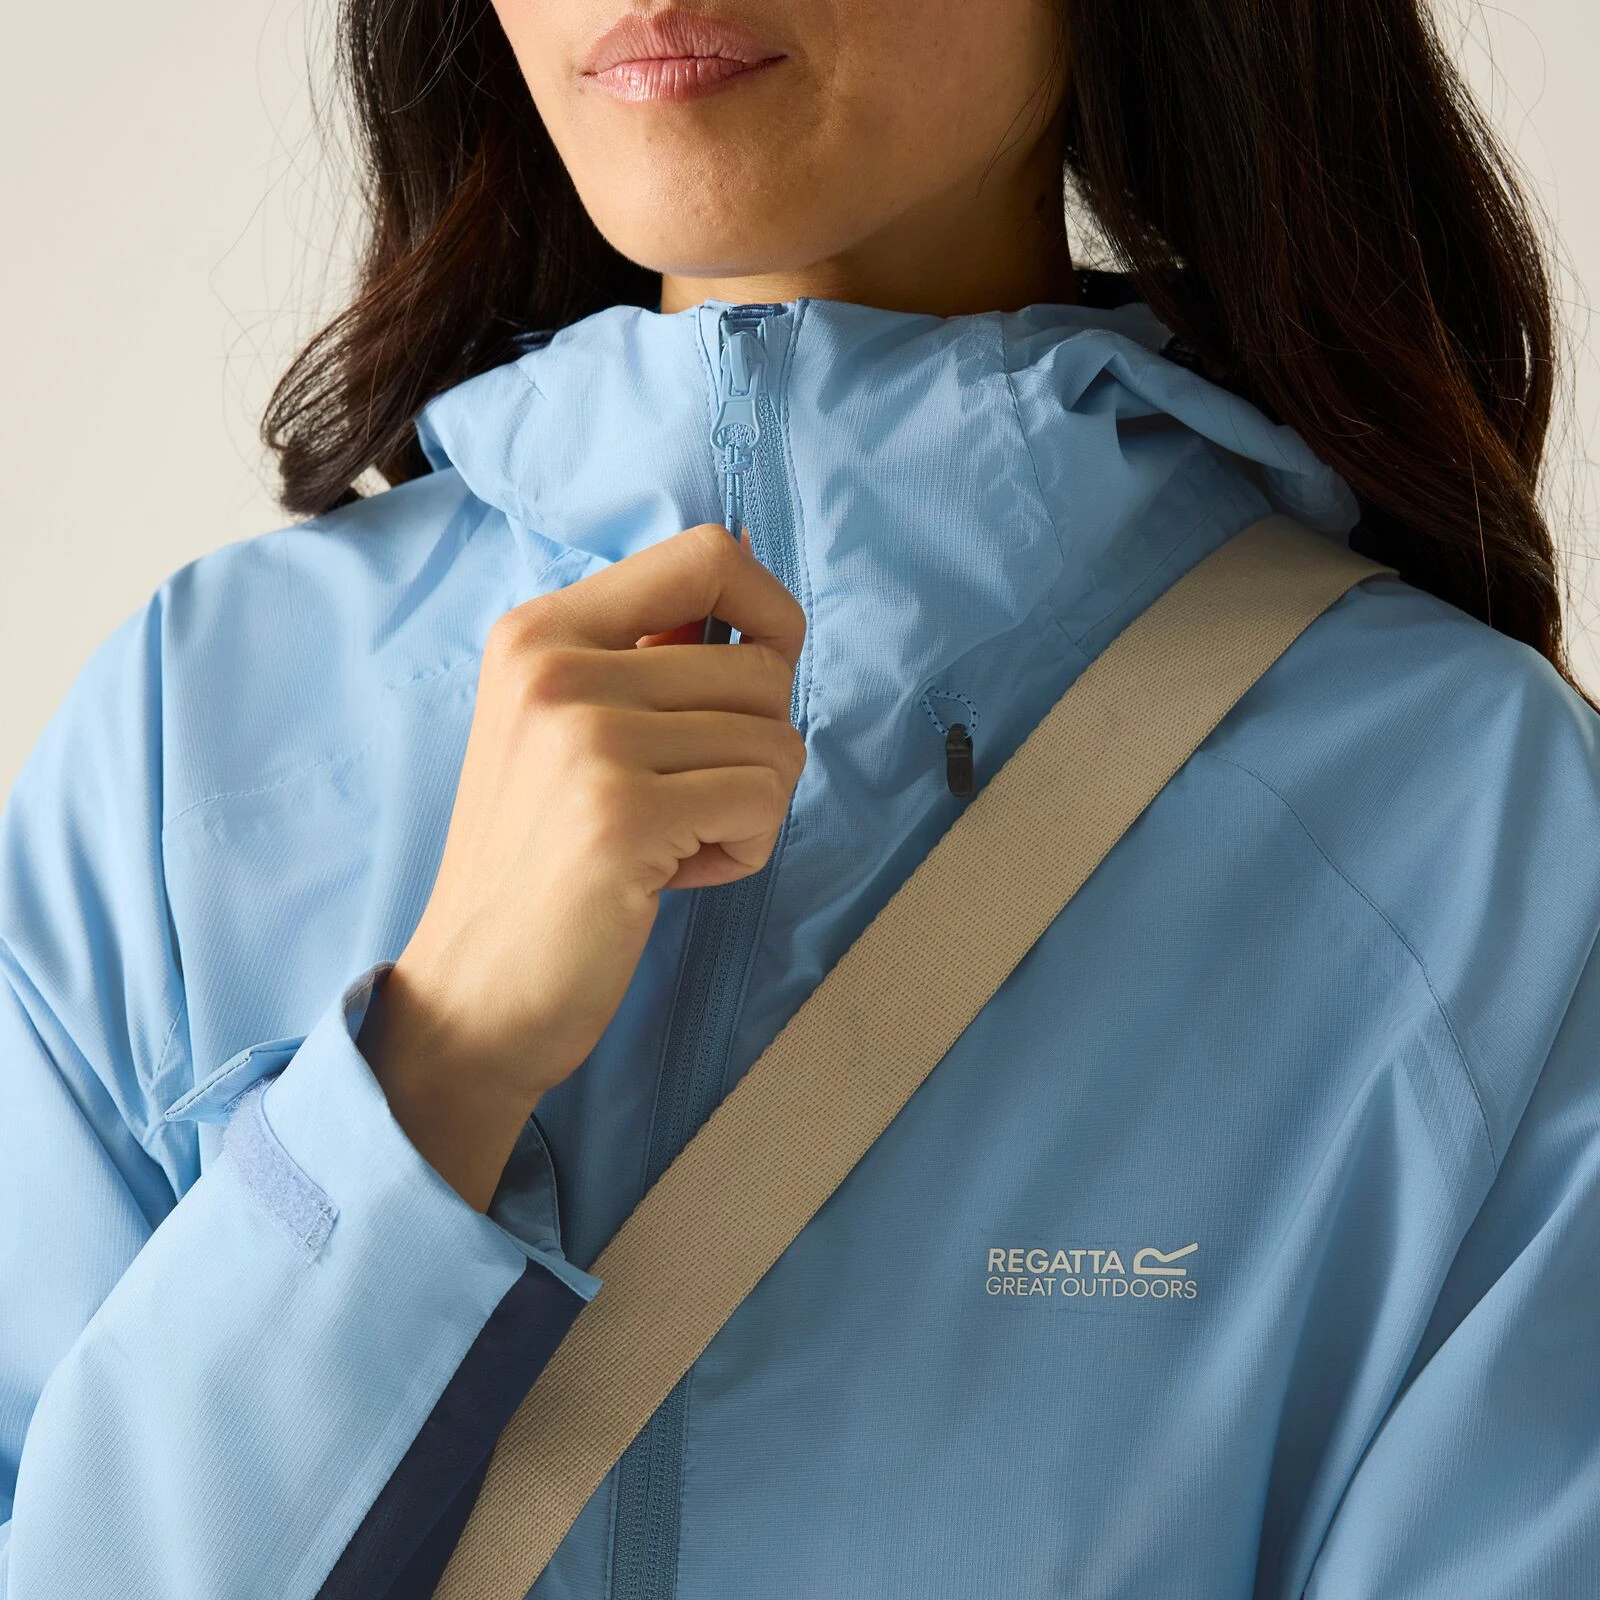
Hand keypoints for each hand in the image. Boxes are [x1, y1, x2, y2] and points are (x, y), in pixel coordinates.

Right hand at [358, 522, 807, 1208]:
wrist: (473, 990)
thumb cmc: (542, 861)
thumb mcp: (566, 727)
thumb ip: (648, 651)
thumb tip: (754, 571)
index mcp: (540, 630)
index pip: (709, 552)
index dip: (771, 611)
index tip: (757, 676)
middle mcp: (555, 665)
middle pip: (764, 664)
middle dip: (754, 747)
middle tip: (680, 803)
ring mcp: (585, 736)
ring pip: (778, 739)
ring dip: (748, 806)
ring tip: (668, 841)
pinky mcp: (620, 812)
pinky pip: (765, 801)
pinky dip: (743, 850)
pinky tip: (670, 876)